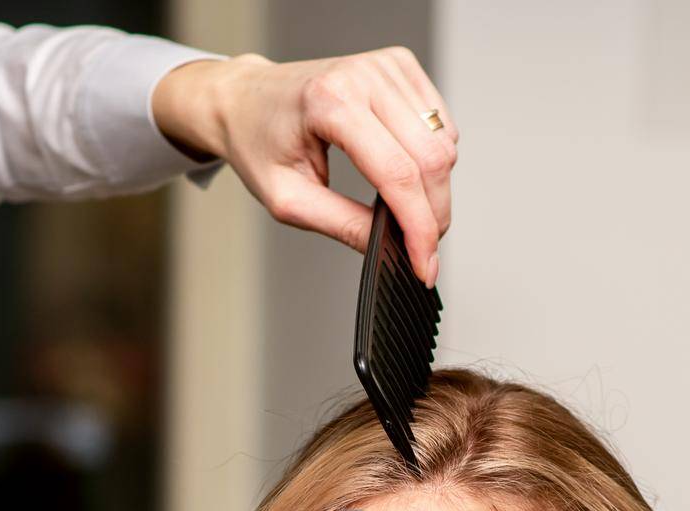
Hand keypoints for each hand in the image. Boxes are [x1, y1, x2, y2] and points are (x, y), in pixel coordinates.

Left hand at [151, 46, 458, 286]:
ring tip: (405, 208)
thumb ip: (342, 225)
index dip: (418, 227)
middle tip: (419, 247)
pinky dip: (433, 157)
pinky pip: (441, 124)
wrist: (245, 99)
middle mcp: (363, 75)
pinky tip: (405, 168)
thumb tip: (391, 246)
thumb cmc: (258, 143)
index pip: (397, 172)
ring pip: (444, 143)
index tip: (425, 266)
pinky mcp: (399, 65)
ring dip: (435, 187)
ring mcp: (384, 65)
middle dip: (433, 214)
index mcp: (329, 102)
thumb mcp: (288, 200)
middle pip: (431, 159)